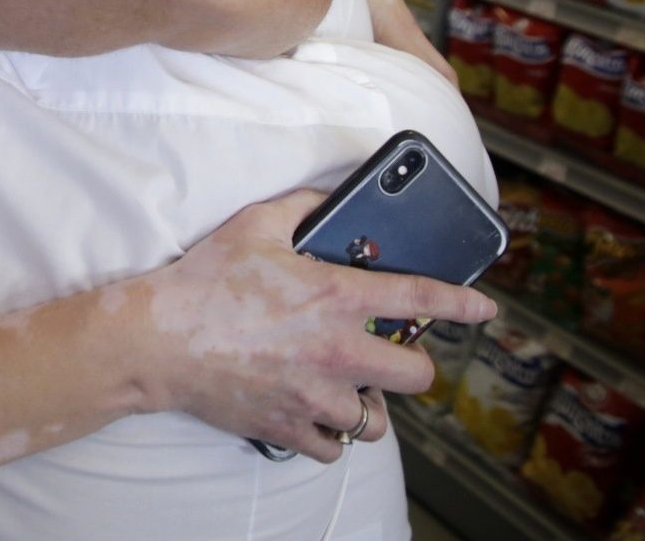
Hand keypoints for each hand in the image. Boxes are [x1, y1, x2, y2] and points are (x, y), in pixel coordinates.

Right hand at [131, 189, 494, 462]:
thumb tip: (329, 198)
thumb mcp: (256, 223)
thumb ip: (303, 206)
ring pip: (375, 421)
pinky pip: (333, 447)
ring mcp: (315, 396)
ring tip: (349, 389)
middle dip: (410, 366)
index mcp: (338, 298)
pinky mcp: (288, 425)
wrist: (159, 339)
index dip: (464, 304)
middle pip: (415, 376)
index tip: (485, 310)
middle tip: (386, 355)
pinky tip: (316, 413)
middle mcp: (337, 352)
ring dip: (367, 405)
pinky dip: (330, 435)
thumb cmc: (206, 280)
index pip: (422, 300)